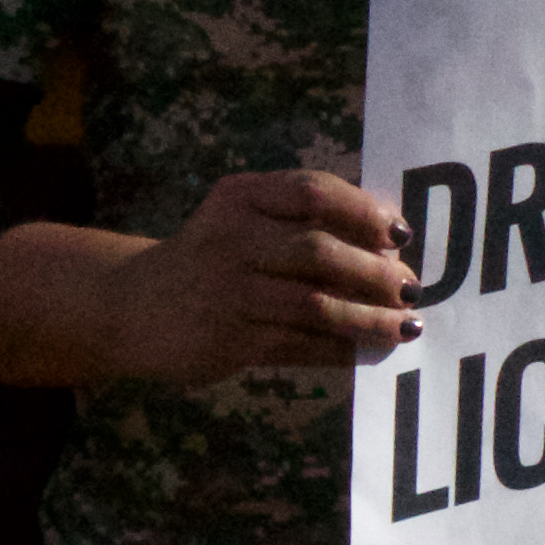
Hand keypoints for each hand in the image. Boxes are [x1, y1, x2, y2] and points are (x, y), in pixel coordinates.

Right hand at [0, 171, 416, 388]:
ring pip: (313, 304)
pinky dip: (338, 349)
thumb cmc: (212, 257)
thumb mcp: (243, 219)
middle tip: (412, 287)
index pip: (313, 192)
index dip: (364, 211)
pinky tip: (365, 352)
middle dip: (374, 271)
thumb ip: (302, 220)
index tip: (402, 234)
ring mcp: (227, 291)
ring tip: (405, 325)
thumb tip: (389, 245)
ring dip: (367, 317)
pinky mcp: (227, 339)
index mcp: (241, 196)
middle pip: (318, 250)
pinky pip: (297, 344)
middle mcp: (231, 238)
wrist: (131, 306)